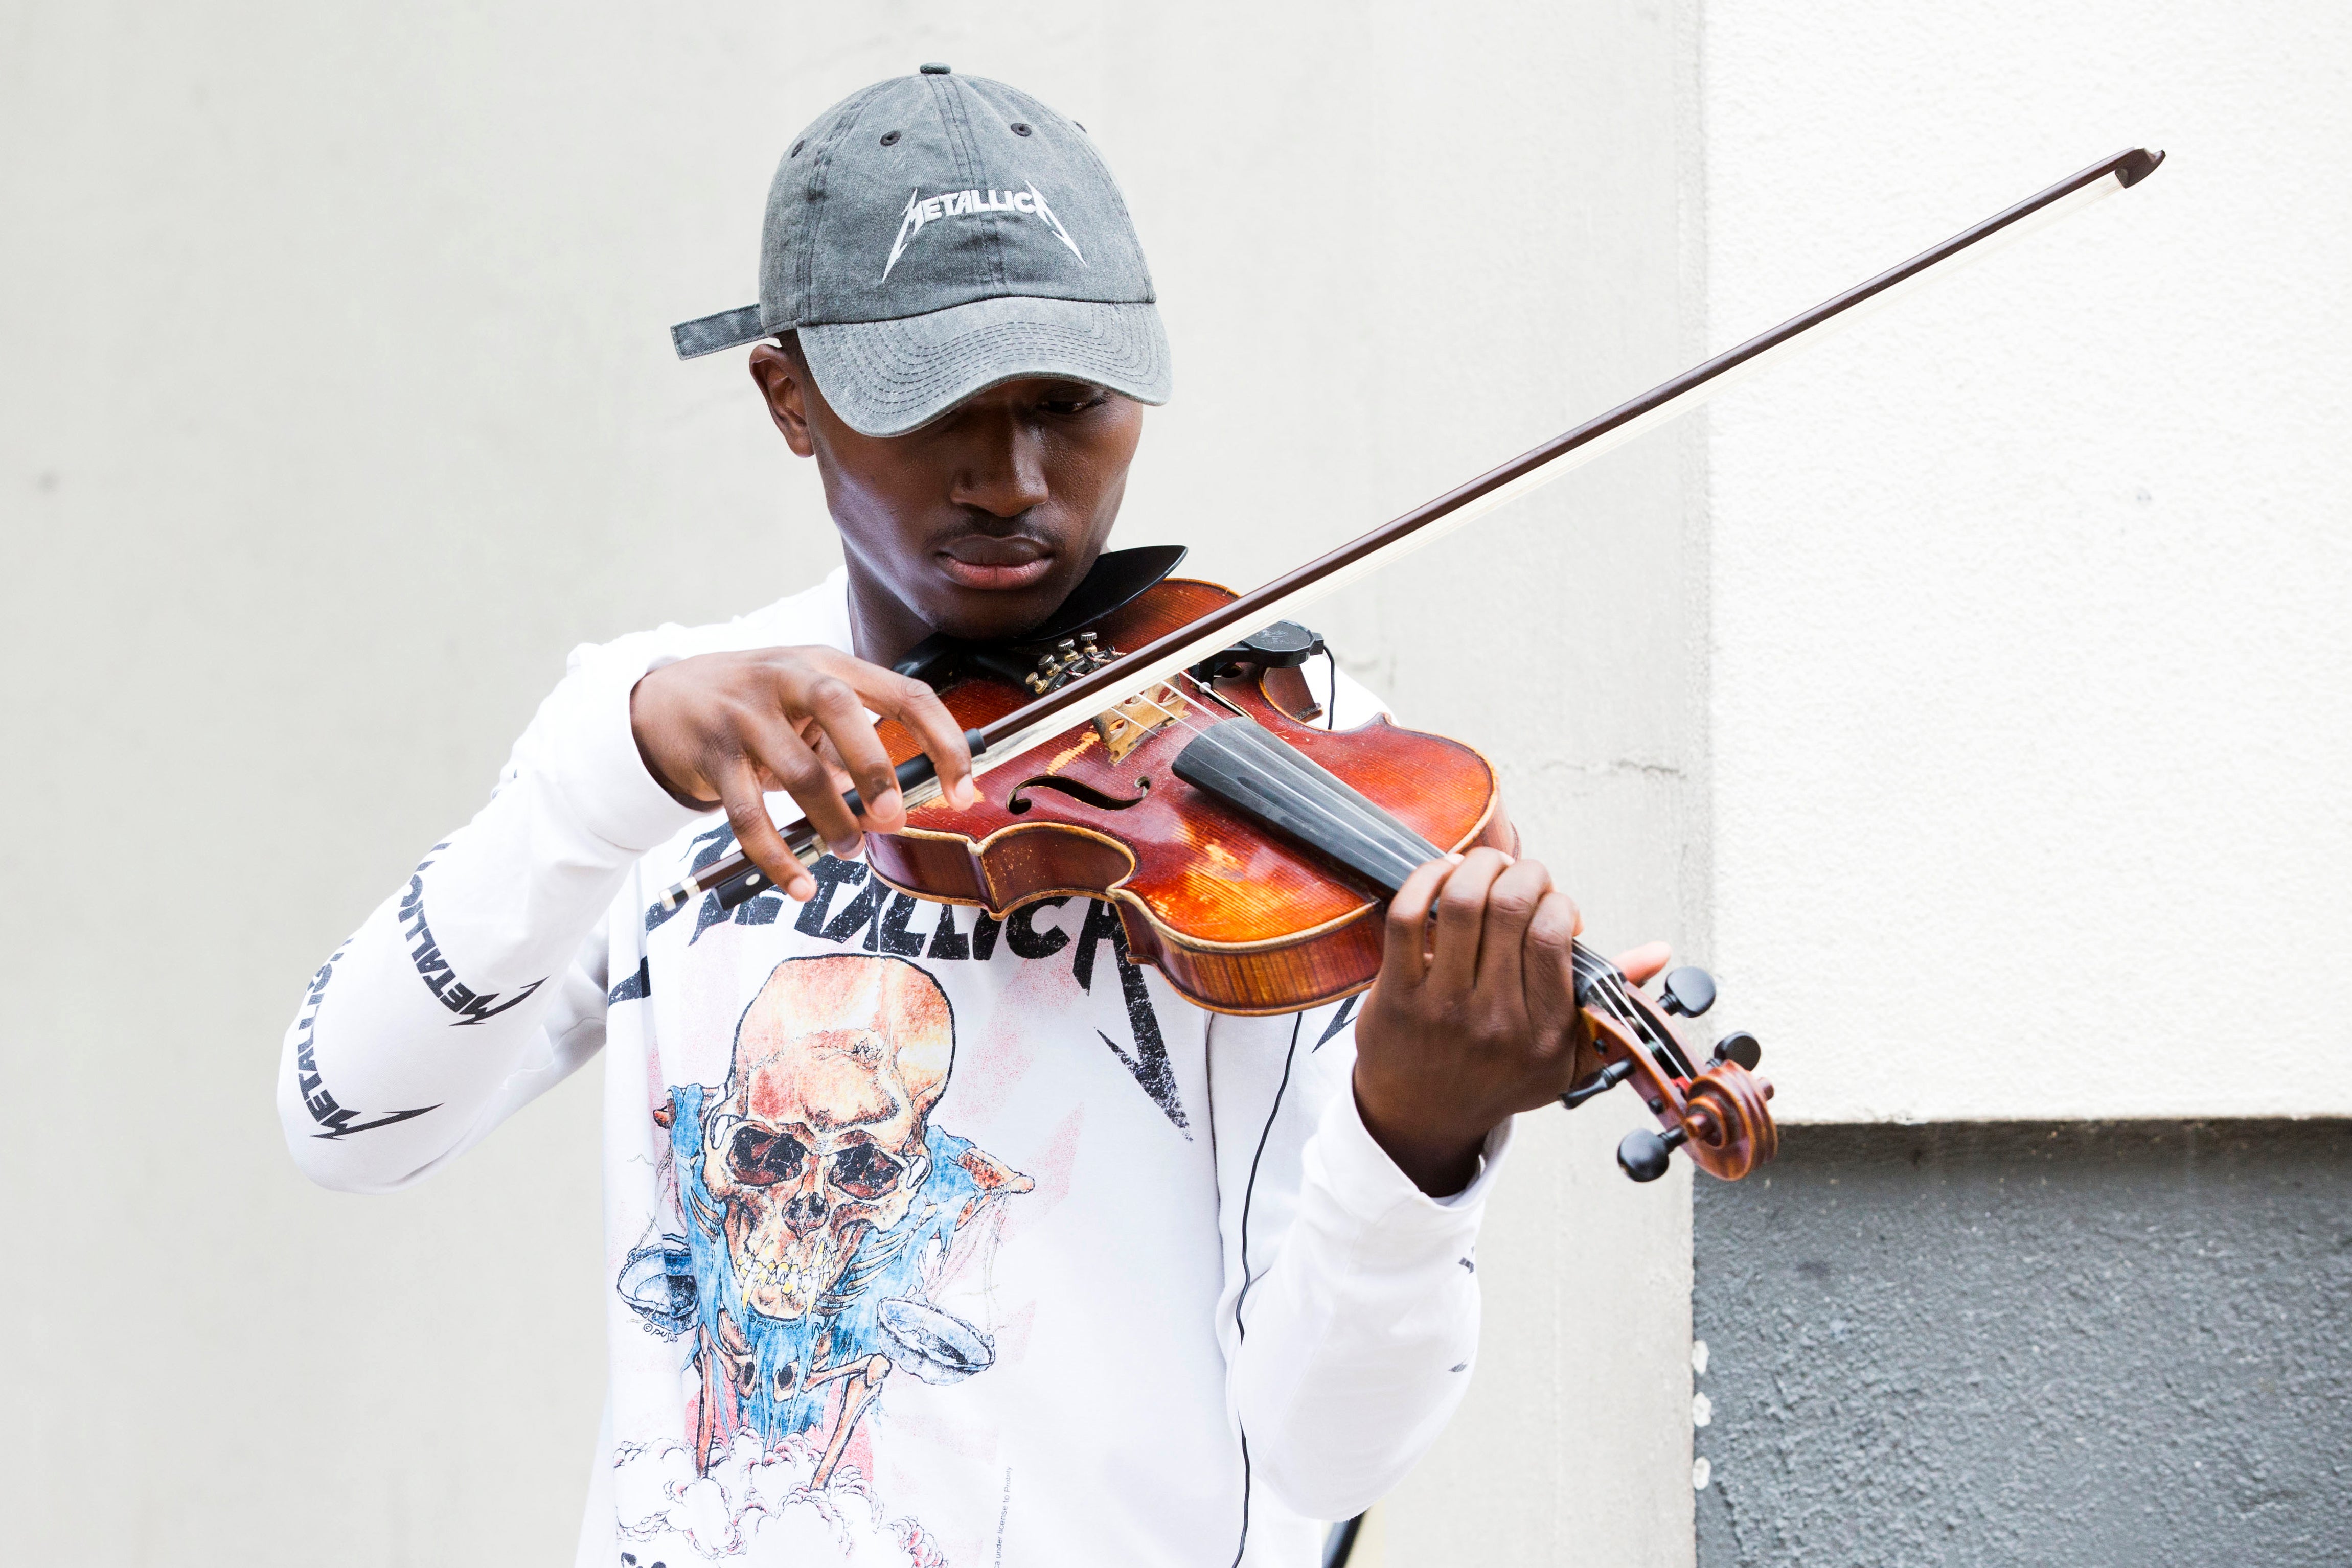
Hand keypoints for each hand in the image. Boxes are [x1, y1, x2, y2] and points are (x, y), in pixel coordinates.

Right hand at [629, 646, 979, 902]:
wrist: (663, 700)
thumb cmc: (755, 707)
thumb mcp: (805, 708)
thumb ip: (850, 747)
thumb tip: (897, 807)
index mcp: (828, 664)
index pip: (905, 693)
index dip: (944, 741)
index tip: (964, 790)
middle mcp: (786, 677)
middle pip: (843, 711)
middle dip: (876, 770)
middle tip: (894, 819)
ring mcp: (744, 713)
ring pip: (797, 771)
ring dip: (831, 821)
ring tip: (847, 850)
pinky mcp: (712, 754)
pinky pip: (749, 816)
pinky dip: (778, 858)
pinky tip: (798, 884)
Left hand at [1351, 847, 1671, 1196]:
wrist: (1423, 1118)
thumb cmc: (1499, 1076)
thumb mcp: (1568, 1055)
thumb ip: (1612, 1000)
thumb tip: (1659, 950)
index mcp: (1544, 1031)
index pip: (1553, 935)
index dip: (1557, 902)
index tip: (1552, 905)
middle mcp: (1495, 1020)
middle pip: (1511, 907)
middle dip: (1523, 871)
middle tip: (1521, 874)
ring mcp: (1442, 1007)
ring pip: (1463, 903)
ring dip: (1478, 865)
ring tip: (1487, 865)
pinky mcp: (1396, 995)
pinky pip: (1408, 917)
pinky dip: (1425, 880)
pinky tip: (1441, 874)